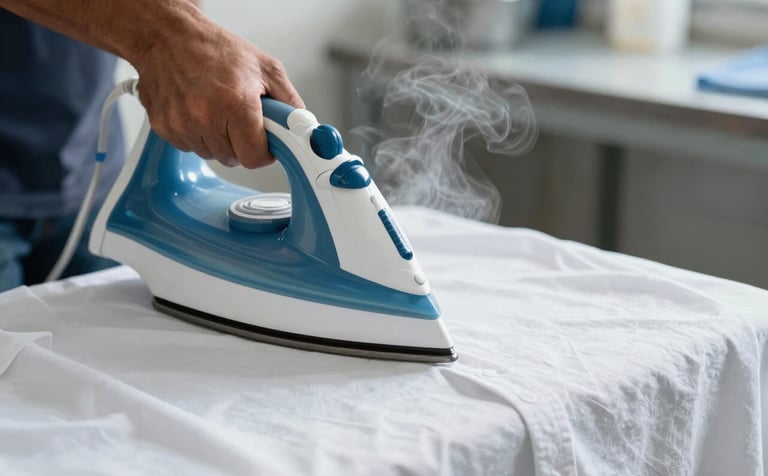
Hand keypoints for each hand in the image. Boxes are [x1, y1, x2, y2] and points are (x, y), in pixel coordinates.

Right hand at [132, 14, 303, 167]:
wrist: (167, 36)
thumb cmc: (214, 48)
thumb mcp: (264, 67)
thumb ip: (288, 100)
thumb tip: (300, 123)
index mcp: (236, 104)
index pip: (255, 157)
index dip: (263, 152)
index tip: (264, 143)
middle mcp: (206, 117)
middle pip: (233, 159)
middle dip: (241, 144)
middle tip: (239, 118)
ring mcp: (183, 124)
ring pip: (211, 154)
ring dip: (218, 139)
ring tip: (216, 109)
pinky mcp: (164, 127)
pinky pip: (189, 147)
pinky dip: (197, 134)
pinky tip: (197, 110)